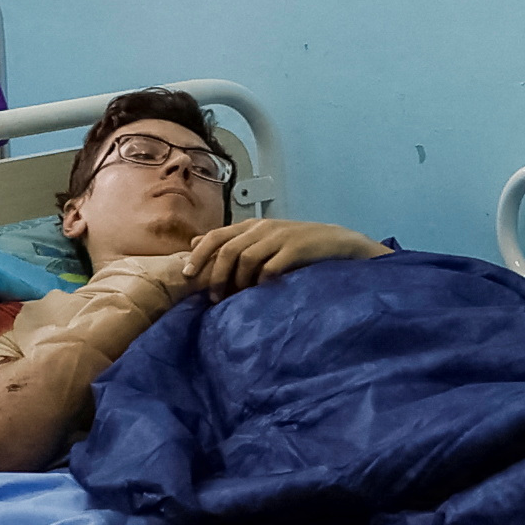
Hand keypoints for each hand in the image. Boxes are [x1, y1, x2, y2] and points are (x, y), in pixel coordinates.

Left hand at [177, 219, 378, 295]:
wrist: (338, 243)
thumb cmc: (297, 247)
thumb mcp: (263, 240)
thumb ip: (232, 242)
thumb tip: (195, 242)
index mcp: (252, 226)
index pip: (216, 236)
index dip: (199, 255)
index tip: (187, 276)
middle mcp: (263, 228)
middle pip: (227, 249)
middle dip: (215, 275)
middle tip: (213, 297)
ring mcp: (280, 237)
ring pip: (246, 258)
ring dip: (238, 281)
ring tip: (237, 298)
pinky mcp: (296, 249)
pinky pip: (271, 267)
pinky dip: (262, 281)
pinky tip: (262, 291)